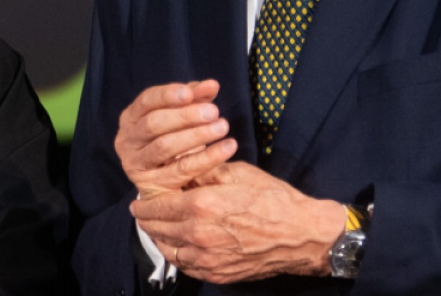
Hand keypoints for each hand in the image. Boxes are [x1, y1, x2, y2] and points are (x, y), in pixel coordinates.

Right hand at [115, 80, 235, 199]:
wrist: (163, 183)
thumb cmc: (171, 141)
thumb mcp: (180, 117)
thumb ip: (194, 99)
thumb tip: (212, 85)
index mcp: (131, 118)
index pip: (146, 101)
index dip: (167, 95)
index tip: (190, 92)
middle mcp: (127, 140)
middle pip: (153, 124)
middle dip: (184, 116)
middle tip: (214, 112)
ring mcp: (136, 164)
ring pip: (165, 147)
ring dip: (196, 135)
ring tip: (222, 127)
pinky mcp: (152, 185)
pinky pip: (181, 170)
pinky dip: (206, 158)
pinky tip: (226, 148)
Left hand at [131, 162, 342, 282]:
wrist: (303, 235)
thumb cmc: (272, 199)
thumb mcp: (235, 173)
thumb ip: (201, 171)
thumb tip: (177, 167)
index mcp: (200, 205)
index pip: (156, 206)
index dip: (143, 203)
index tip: (137, 201)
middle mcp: (198, 234)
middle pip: (157, 229)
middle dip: (147, 220)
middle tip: (142, 213)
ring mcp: (207, 258)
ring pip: (168, 249)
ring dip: (159, 238)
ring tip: (156, 229)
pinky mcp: (217, 273)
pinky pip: (186, 265)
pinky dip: (177, 254)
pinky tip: (177, 245)